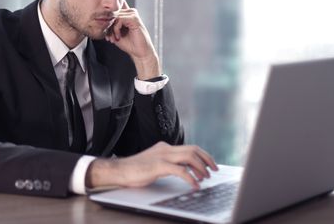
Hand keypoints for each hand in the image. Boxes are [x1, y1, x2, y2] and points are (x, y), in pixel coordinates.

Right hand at [86, 142, 217, 189]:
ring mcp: (162, 156)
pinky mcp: (158, 166)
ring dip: (201, 167)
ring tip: (205, 178)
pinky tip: (194, 185)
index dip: (202, 155)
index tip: (210, 165)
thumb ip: (168, 163)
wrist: (119, 171)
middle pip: (193, 149)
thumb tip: (184, 170)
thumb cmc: (135, 170)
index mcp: (165, 147)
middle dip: (207, 159)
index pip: (189, 147)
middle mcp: (165, 149)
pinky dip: (190, 178)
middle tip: (214, 170)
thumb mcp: (155, 164)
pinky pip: (180, 170)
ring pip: (189, 156)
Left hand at [105, 1, 160, 79]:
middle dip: (108, 27)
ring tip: (114, 39)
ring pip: (114, 16)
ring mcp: (133, 14)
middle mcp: (130, 12)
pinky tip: (118, 37)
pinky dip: (116, 29)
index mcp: (126, 14)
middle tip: (109, 38)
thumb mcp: (115, 33)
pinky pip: (119, 19)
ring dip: (111, 29)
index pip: (112, 10)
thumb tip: (99, 20)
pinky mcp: (134, 19)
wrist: (139, 53)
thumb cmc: (129, 44)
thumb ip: (109, 25)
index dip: (106, 21)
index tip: (107, 35)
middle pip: (111, 13)